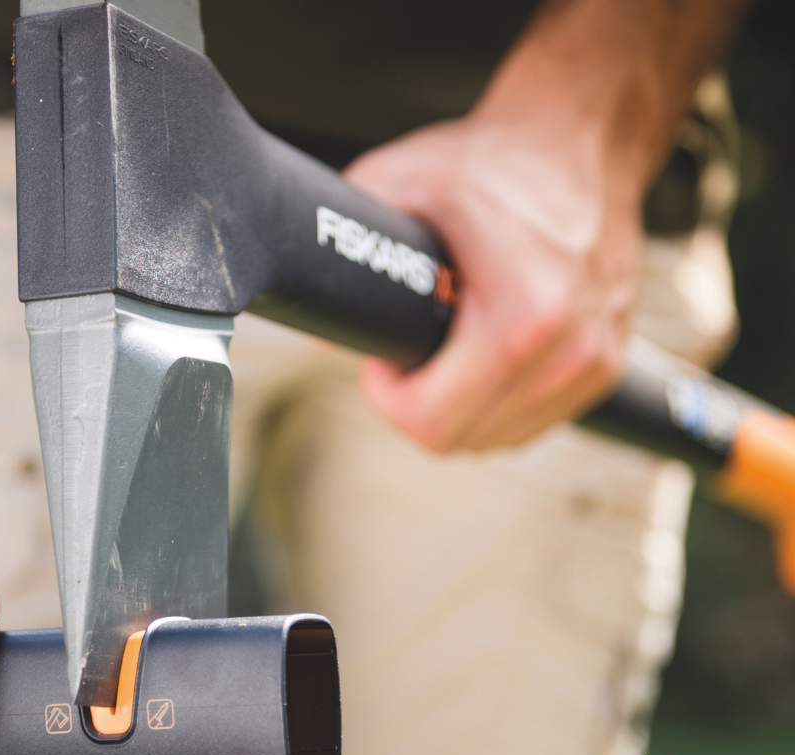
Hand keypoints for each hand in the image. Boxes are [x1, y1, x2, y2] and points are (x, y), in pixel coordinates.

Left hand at [345, 0, 747, 452]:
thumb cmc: (498, 160)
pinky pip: (533, 423)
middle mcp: (568, 352)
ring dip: (459, 411)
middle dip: (418, 406)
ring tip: (447, 352)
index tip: (382, 362)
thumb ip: (346, 250)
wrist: (581, 141)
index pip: (432, 422)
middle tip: (407, 358)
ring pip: (497, 439)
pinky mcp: (605, 365)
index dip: (387, 400)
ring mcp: (593, 363)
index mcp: (523, 315)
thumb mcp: (401, 184)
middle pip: (462, 439)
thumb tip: (323, 332)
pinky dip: (498, 407)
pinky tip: (484, 360)